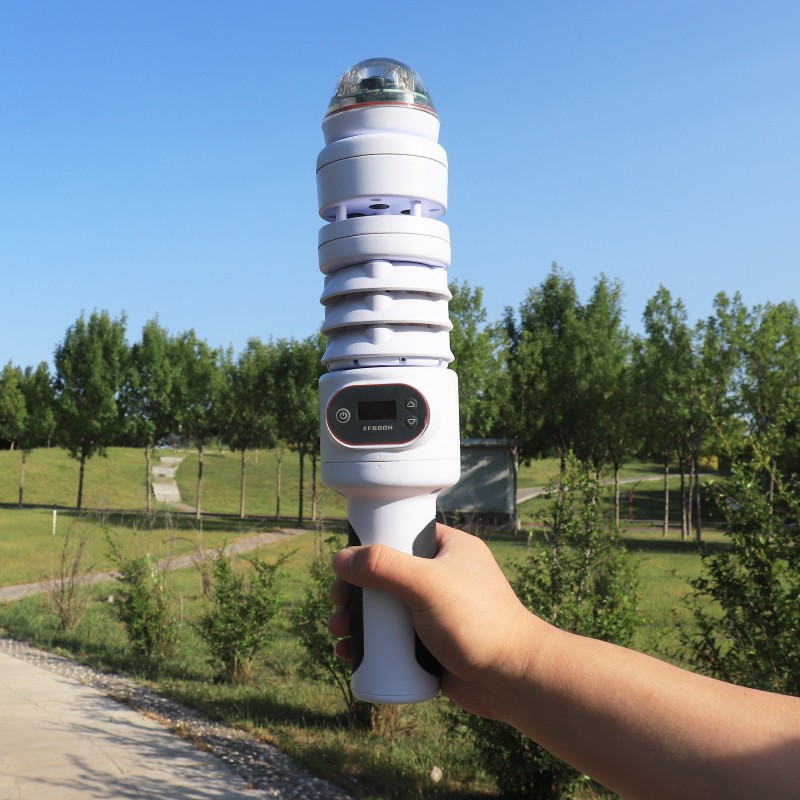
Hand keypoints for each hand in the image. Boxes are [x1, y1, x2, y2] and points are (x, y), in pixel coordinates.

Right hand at [328, 522, 544, 718]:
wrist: (513, 679)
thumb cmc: (479, 622)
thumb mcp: (427, 584)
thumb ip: (384, 566)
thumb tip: (341, 558)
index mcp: (449, 549)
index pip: (402, 534)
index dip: (370, 546)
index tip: (345, 564)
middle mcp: (441, 577)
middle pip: (386, 576)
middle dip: (355, 591)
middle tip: (337, 604)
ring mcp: (436, 613)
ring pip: (386, 610)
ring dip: (357, 620)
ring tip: (338, 633)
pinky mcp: (432, 645)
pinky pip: (393, 640)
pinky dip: (370, 646)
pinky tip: (350, 653)